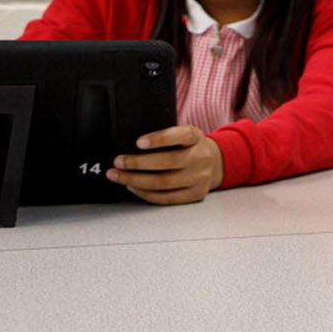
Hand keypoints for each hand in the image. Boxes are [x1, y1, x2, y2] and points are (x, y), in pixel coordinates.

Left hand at [108, 125, 222, 204]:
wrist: (215, 164)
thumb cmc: (188, 147)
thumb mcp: (183, 134)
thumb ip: (165, 136)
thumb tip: (129, 146)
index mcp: (195, 138)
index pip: (181, 136)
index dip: (160, 139)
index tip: (138, 142)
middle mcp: (200, 157)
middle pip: (167, 162)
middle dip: (137, 163)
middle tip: (118, 162)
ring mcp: (199, 178)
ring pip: (163, 182)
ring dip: (135, 180)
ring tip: (117, 176)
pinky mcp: (195, 194)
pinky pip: (167, 198)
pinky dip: (146, 193)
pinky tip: (132, 187)